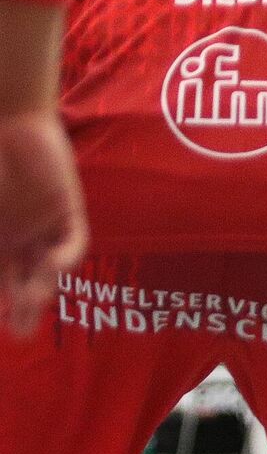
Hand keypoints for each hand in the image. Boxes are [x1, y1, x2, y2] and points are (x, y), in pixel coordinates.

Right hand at [0, 108, 85, 336]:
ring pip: (46, 270)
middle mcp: (18, 240)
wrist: (8, 119)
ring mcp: (42, 227)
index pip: (0, 281)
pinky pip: (72, 242)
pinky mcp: (67, 211)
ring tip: (35, 310)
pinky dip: (66, 258)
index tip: (0, 321)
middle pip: (21, 283)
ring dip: (42, 291)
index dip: (0, 301)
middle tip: (20, 335)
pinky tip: (55, 267)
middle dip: (21, 310)